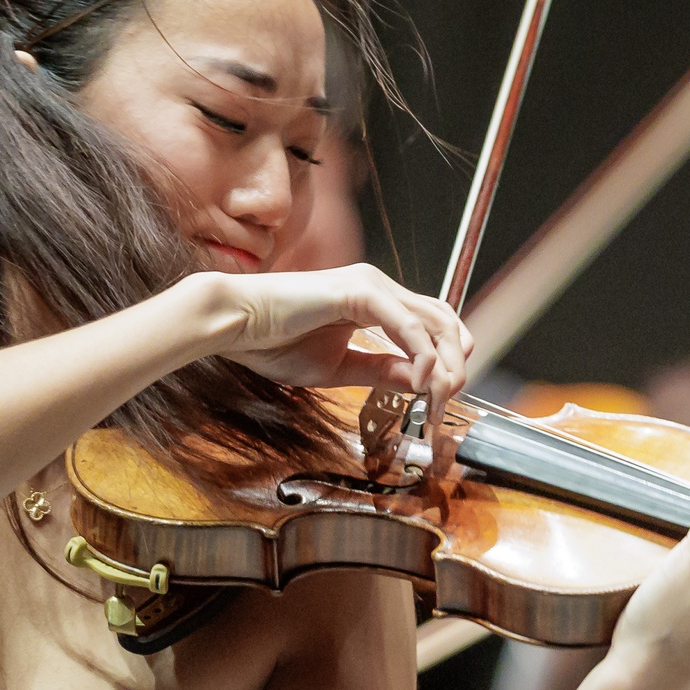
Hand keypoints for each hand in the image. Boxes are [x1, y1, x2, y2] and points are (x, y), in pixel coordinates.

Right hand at [202, 264, 470, 406]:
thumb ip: (380, 371)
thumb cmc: (273, 341)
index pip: (432, 326)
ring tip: (436, 398)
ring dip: (443, 365)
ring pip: (434, 322)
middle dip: (454, 366)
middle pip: (444, 322)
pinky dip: (421, 354)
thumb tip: (419, 383)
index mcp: (375, 301)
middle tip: (444, 404)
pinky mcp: (359, 291)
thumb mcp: (340, 367)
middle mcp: (379, 287)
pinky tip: (420, 381)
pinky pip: (407, 324)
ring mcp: (371, 285)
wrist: (234, 324)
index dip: (445, 363)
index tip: (438, 401)